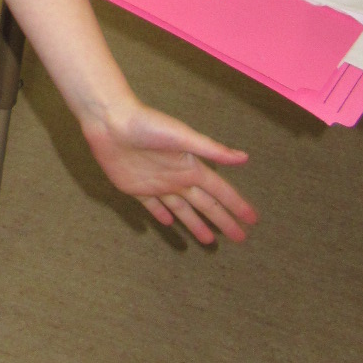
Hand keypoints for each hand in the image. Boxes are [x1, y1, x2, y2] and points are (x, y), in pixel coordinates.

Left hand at [82, 99, 256, 244]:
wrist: (111, 122)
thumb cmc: (148, 124)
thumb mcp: (182, 137)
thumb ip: (212, 150)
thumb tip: (244, 157)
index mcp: (190, 167)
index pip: (220, 191)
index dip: (236, 205)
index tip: (252, 220)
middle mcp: (177, 178)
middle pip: (205, 205)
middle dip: (223, 220)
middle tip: (239, 238)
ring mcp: (157, 184)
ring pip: (182, 210)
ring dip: (195, 224)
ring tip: (209, 240)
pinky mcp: (136, 188)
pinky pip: (152, 206)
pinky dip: (161, 216)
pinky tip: (169, 224)